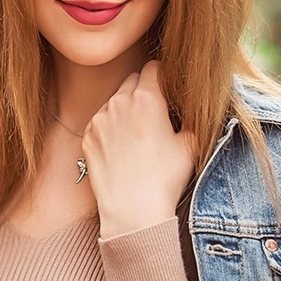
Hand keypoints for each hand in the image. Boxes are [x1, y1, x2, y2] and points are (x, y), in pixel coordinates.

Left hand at [83, 61, 197, 238]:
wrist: (132, 212)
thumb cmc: (165, 179)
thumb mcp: (191, 145)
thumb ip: (191, 117)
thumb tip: (193, 106)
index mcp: (146, 98)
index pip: (154, 68)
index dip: (164, 77)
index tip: (169, 89)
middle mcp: (118, 102)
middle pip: (133, 81)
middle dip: (145, 91)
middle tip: (157, 114)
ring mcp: (99, 119)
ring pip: (115, 101)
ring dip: (127, 109)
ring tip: (140, 135)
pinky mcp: (87, 136)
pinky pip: (101, 120)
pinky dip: (112, 127)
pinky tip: (124, 148)